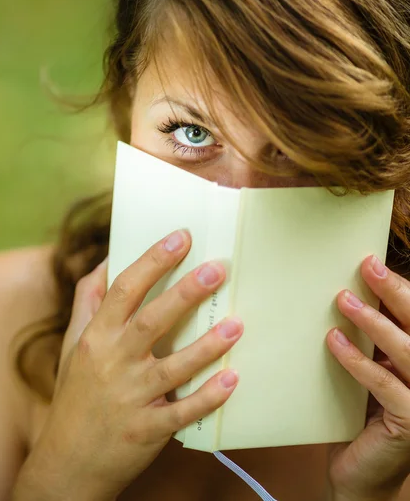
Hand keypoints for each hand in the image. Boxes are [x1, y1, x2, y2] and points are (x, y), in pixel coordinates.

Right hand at [26, 229, 242, 499]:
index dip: (153, 260)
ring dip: (206, 346)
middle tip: (218, 268)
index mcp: (96, 337)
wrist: (67, 462)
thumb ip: (88, 300)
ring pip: (173, 368)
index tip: (180, 237)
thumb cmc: (74, 393)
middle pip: (151, 321)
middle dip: (185, 292)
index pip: (125, 289)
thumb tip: (108, 259)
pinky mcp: (147, 430)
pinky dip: (206, 398)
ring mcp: (130, 398)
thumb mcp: (72, 343)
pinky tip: (231, 380)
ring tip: (236, 324)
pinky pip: (182, 413)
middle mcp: (112, 363)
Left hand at [326, 255, 409, 500]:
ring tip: (344, 299)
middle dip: (397, 293)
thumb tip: (346, 298)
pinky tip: (334, 341)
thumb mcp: (372, 371)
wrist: (364, 473)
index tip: (374, 263)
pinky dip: (358, 360)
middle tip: (368, 267)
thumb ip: (372, 345)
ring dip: (374, 322)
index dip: (402, 289)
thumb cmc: (363, 416)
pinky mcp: (409, 421)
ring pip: (406, 351)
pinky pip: (384, 384)